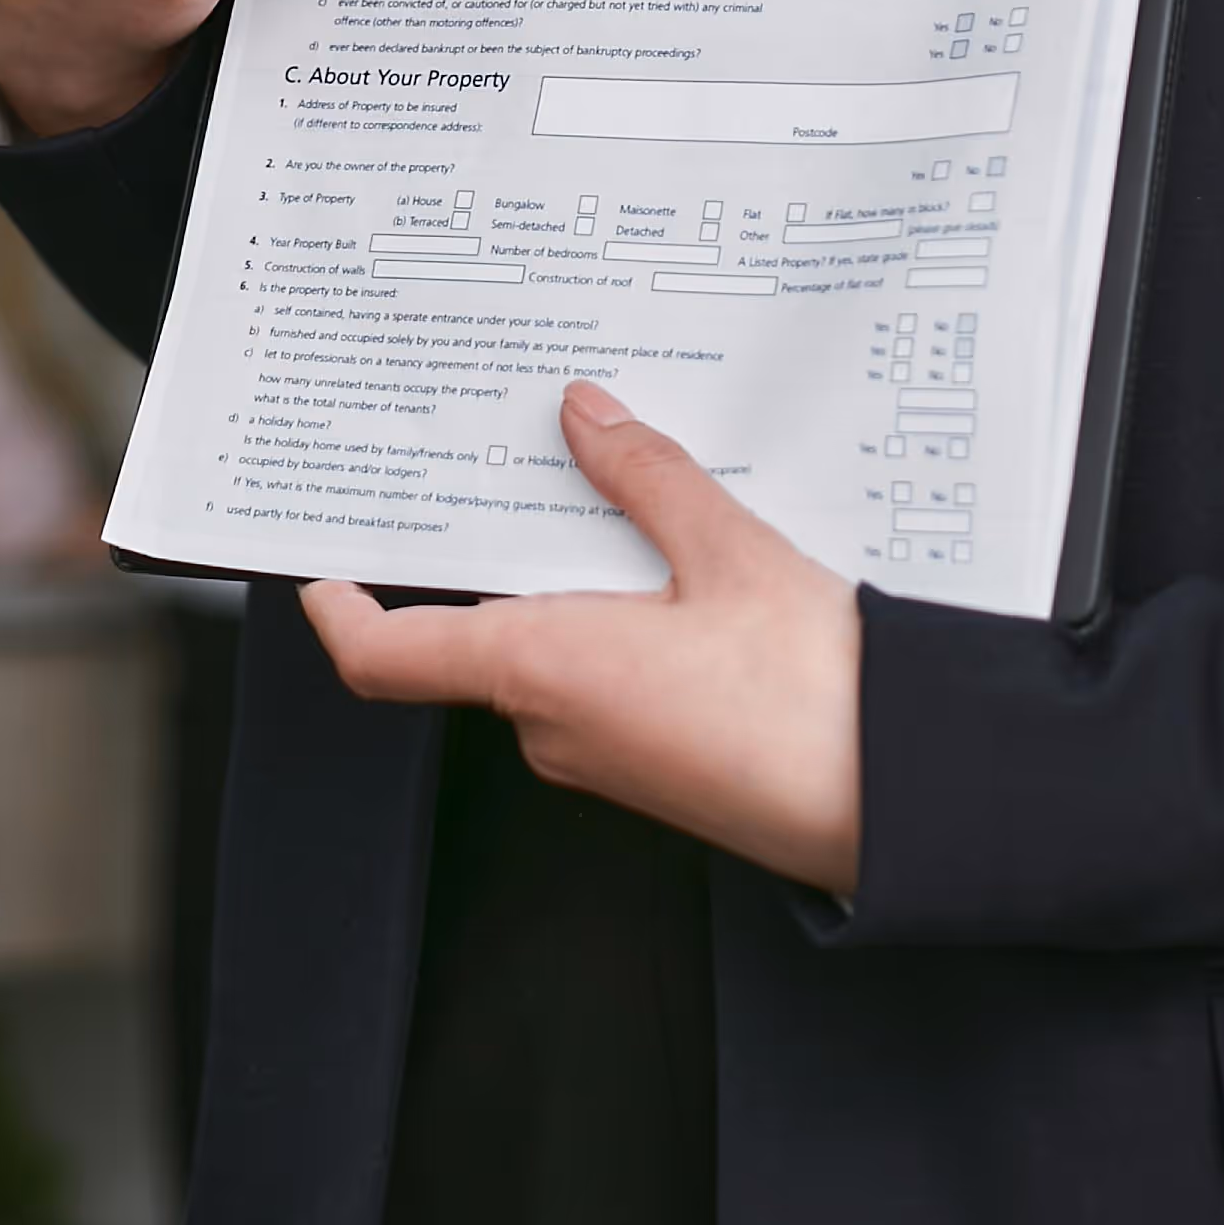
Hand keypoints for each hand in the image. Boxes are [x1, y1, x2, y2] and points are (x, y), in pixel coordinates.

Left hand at [303, 386, 862, 894]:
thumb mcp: (730, 553)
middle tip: (513, 464)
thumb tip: (585, 419)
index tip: (319, 566)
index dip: (339, 610)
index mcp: (543, 669)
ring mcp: (603, 757)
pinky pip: (601, 681)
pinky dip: (613, 621)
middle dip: (495, 550)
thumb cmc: (818, 701)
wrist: (905, 805)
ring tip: (621, 500)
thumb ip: (648, 479)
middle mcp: (554, 725)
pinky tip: (675, 576)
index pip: (388, 654)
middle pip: (477, 632)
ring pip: (548, 650)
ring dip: (568, 581)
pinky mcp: (654, 770)